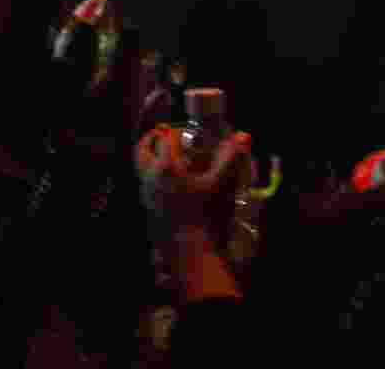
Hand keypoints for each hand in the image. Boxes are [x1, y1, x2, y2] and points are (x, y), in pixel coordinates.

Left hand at [134, 124, 250, 245]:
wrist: (191, 253)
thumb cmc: (206, 216)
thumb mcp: (221, 184)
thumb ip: (231, 158)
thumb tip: (243, 135)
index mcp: (165, 167)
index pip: (166, 137)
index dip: (178, 130)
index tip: (189, 132)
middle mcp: (150, 178)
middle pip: (142, 149)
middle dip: (152, 138)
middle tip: (163, 133)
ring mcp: (147, 194)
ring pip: (141, 167)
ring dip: (151, 155)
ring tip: (169, 156)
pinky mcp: (149, 208)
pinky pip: (146, 183)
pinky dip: (154, 173)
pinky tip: (172, 181)